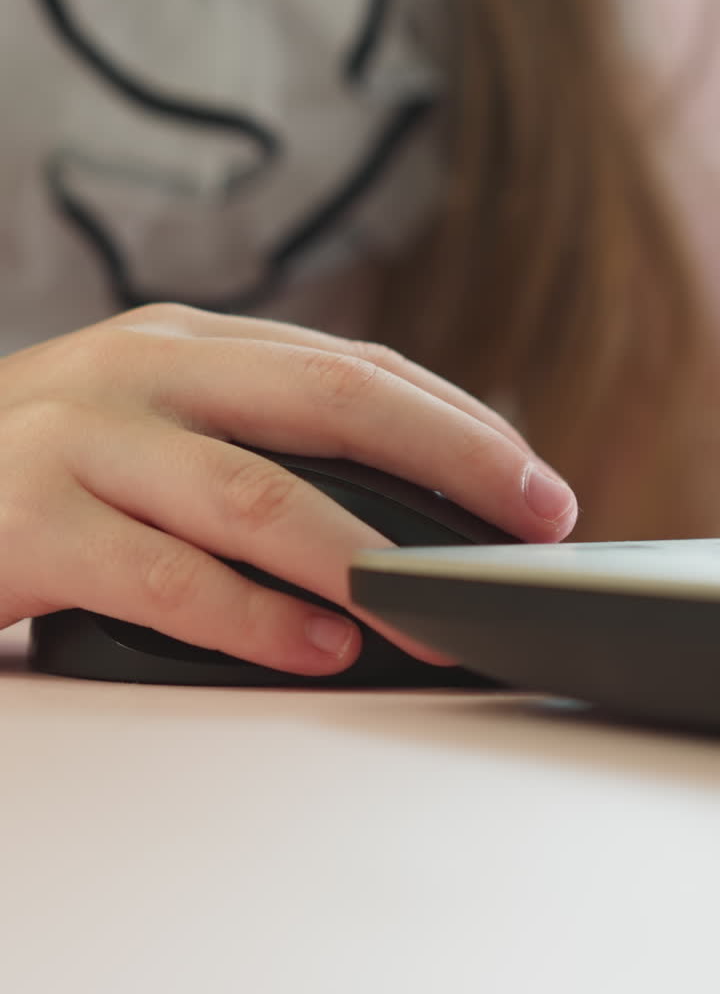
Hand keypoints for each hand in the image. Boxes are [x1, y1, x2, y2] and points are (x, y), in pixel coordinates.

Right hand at [0, 305, 576, 673]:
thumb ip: (248, 440)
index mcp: (185, 342)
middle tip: (533, 522)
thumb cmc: (31, 468)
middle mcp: (142, 370)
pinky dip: (256, 620)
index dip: (458, 423)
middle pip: (332, 401)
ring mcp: (82, 439)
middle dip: (455, 461)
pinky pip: (168, 578)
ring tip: (437, 613)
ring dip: (365, 562)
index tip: (532, 482)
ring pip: (258, 494)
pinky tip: (320, 651)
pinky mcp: (30, 523)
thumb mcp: (147, 422)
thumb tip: (392, 508)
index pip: (353, 367)